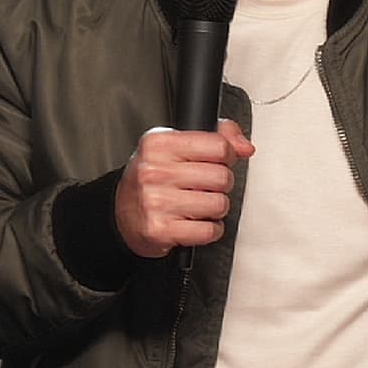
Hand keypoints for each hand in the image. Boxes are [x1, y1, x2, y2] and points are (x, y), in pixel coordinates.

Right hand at [114, 120, 254, 257]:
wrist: (123, 213)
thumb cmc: (153, 178)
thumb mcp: (175, 146)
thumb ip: (216, 137)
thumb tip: (245, 147)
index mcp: (158, 144)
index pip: (218, 145)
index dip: (226, 155)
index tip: (219, 161)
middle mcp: (154, 171)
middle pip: (221, 176)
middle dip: (221, 184)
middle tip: (206, 186)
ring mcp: (156, 202)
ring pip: (218, 204)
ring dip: (215, 208)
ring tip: (199, 204)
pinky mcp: (160, 230)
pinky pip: (209, 230)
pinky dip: (210, 229)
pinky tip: (195, 222)